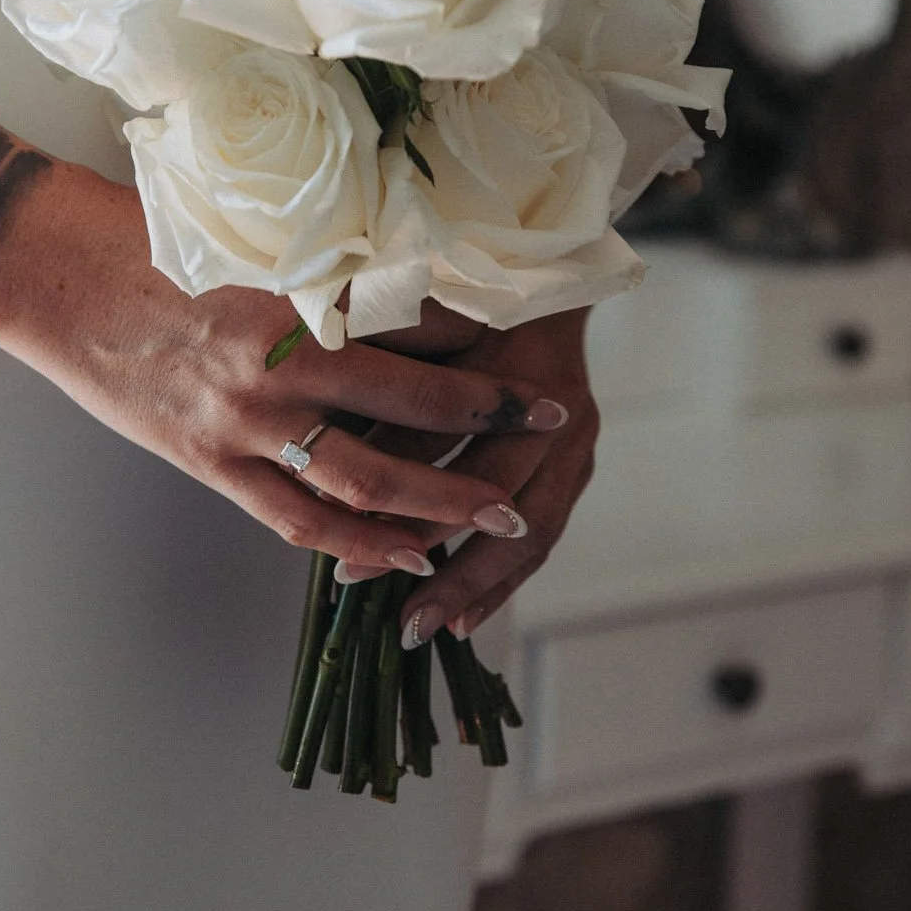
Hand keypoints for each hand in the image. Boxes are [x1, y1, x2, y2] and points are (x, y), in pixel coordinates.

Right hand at [0, 157, 575, 575]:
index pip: (417, 312)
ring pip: (366, 479)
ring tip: (498, 514)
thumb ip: (323, 266)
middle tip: (554, 416)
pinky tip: (402, 554)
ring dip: (441, 501)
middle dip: (494, 413)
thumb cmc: (145, 238)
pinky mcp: (210, 463)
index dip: (486, 323)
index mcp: (295, 291)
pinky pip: (297, 519)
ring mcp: (243, 423)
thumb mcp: (247, 235)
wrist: (51, 275)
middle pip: (413, 402)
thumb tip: (403, 271)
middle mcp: (278, 363)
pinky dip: (356, 544)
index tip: (538, 320)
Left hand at [364, 308, 598, 642]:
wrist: (544, 283)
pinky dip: (502, 582)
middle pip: (502, 499)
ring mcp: (577, 444)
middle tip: (389, 606)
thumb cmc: (461, 306)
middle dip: (443, 558)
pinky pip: (545, 539)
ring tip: (421, 627)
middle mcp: (559, 413)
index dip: (397, 486)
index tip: (343, 532)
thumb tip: (332, 482)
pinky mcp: (577, 466)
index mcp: (517, 369)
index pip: (453, 445)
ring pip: (533, 533)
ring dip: (475, 585)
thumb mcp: (419, 336)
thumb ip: (387, 395)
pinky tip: (463, 620)